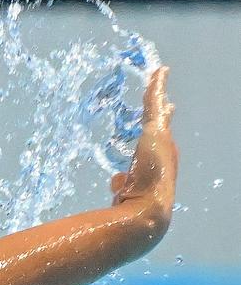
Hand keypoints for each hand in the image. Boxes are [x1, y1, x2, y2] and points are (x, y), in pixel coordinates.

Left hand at [110, 65, 176, 233]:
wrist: (146, 213)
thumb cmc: (134, 212)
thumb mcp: (125, 196)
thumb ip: (121, 186)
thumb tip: (116, 181)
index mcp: (156, 168)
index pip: (156, 149)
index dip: (156, 139)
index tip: (155, 130)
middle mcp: (164, 152)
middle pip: (163, 126)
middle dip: (164, 114)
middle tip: (167, 103)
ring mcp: (161, 140)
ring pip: (158, 111)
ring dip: (158, 93)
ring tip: (160, 77)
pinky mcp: (157, 130)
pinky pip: (155, 103)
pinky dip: (157, 86)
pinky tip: (158, 72)